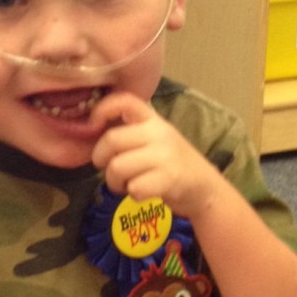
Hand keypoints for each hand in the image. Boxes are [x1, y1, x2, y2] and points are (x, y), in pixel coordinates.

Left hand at [89, 91, 220, 220]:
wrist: (205, 188)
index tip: (93, 125)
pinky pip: (134, 187)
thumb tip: (91, 132)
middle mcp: (159, 133)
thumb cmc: (171, 163)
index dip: (102, 109)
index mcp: (152, 120)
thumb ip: (129, 133)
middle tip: (109, 169)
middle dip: (101, 160)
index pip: (125, 101)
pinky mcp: (169, 178)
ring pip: (117, 167)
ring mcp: (165, 155)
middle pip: (111, 140)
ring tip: (126, 184)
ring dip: (114, 182)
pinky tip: (143, 192)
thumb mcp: (154, 139)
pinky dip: (133, 194)